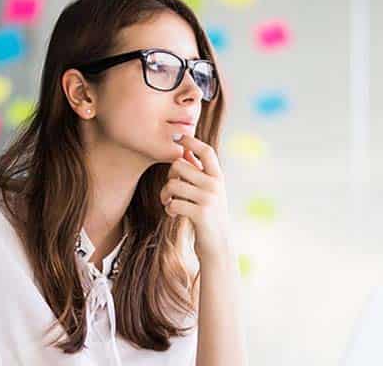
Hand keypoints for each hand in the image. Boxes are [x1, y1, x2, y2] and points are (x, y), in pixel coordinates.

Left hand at [160, 134, 232, 261]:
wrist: (217, 245)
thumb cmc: (209, 215)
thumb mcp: (208, 191)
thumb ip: (199, 172)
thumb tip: (185, 150)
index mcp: (218, 176)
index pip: (206, 150)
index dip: (191, 141)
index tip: (177, 137)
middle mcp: (215, 185)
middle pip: (179, 165)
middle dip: (169, 176)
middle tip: (170, 189)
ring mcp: (209, 199)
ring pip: (172, 184)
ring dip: (165, 195)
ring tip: (168, 202)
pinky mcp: (200, 214)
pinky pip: (173, 202)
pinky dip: (168, 208)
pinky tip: (173, 214)